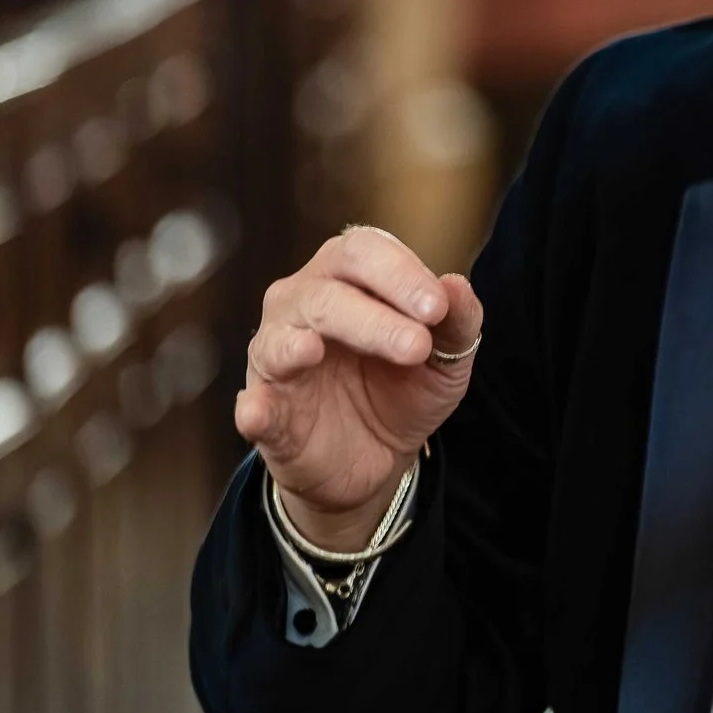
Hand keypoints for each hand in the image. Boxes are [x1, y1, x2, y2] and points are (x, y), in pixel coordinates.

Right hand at [235, 226, 483, 552]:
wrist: (379, 459)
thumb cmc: (404, 387)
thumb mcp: (446, 360)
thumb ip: (458, 323)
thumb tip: (456, 284)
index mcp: (348, 280)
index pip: (362, 252)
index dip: (399, 272)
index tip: (437, 306)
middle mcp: (301, 307)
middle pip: (324, 295)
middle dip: (372, 317)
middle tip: (417, 345)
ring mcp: (276, 359)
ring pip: (281, 342)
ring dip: (302, 347)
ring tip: (314, 351)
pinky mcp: (266, 412)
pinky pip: (253, 406)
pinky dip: (253, 408)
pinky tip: (256, 411)